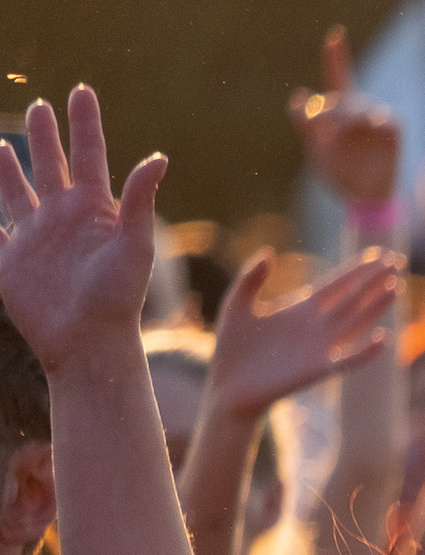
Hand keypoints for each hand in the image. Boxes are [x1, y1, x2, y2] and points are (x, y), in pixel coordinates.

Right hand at [0, 90, 168, 373]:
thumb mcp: (135, 245)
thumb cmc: (119, 298)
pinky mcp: (11, 261)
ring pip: (16, 192)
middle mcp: (64, 218)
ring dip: (7, 169)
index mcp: (95, 210)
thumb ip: (141, 199)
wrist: (89, 343)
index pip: (89, 154)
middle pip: (52, 165)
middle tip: (40, 105)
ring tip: (1, 146)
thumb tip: (159, 157)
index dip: (84, 123)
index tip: (81, 91)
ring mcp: (36, 238)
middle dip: (46, 136)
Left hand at [204, 249, 401, 421]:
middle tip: (396, 262)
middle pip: (353, 300)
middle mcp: (316, 327)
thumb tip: (268, 252)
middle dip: (374, 282)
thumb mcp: (236, 305)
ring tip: (396, 288)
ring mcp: (320, 349)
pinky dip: (366, 351)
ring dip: (376, 306)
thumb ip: (250, 278)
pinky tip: (384, 338)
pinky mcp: (317, 371)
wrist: (228, 387)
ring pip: (356, 323)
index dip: (357, 271)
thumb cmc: (232, 348)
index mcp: (300, 310)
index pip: (336, 286)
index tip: (378, 256)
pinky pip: (348, 360)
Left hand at [291, 27, 400, 204]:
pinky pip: (383, 120)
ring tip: (343, 143)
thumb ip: (304, 122)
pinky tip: (369, 140)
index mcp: (338, 108)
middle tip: (324, 132)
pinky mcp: (393, 129)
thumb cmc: (338, 172)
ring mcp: (377, 117)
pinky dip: (373, 128)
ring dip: (347, 122)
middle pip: (341, 97)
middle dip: (330, 114)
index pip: (336, 74)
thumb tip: (301, 96)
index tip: (336, 33)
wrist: (364, 197)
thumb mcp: (315, 149)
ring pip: (359, 109)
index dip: (336, 54)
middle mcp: (359, 107)